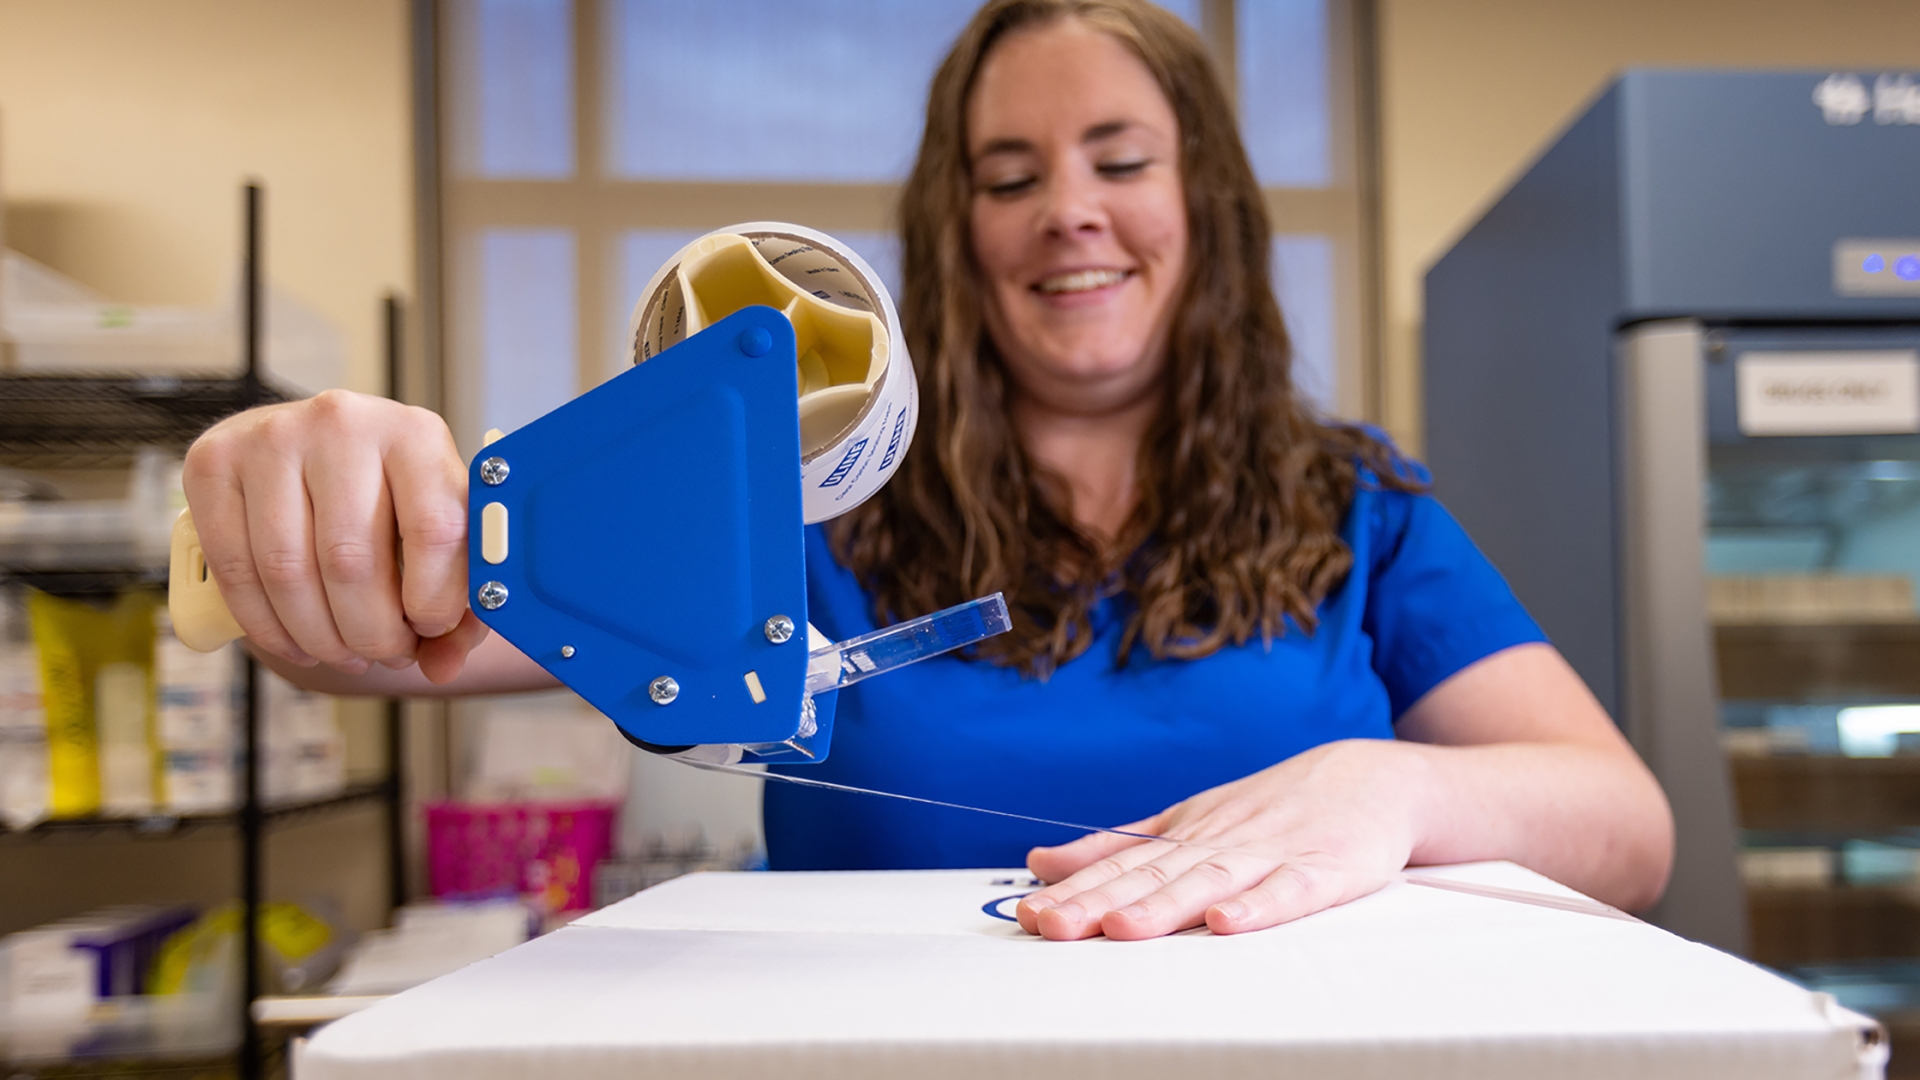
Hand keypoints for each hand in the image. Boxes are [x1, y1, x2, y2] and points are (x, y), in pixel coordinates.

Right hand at [182, 390, 488, 682]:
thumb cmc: (391, 496)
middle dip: (371, 633)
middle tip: (384, 654)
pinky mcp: (214, 462)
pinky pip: (235, 569)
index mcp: (416, 434)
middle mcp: (343, 424)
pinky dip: (268, 626)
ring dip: (320, 637)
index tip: (430, 629)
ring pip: (289, 572)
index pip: (434, 530)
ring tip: (344, 653)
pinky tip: (297, 643)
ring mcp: (272, 438)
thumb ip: (458, 603)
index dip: (436, 601)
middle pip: (352, 561)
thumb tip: (443, 667)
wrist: (316, 445)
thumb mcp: (442, 532)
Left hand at [1015, 739, 1426, 940]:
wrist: (1371, 778)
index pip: (1121, 865)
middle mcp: (1220, 841)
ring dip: (1163, 906)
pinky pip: (1289, 890)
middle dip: (1099, 903)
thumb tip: (1042, 862)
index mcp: (1186, 833)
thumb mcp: (1188, 819)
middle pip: (1153, 876)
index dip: (1074, 889)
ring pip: (1209, 882)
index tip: (1030, 912)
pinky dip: (1258, 906)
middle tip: (1052, 924)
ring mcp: (1271, 853)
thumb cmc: (1273, 807)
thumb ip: (1118, 846)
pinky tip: (1225, 922)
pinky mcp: (1325, 870)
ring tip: (1120, 928)